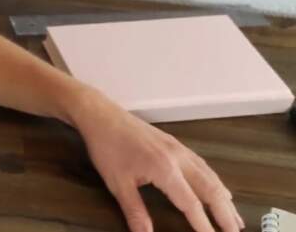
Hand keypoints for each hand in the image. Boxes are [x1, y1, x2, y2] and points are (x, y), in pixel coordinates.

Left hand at [68, 86, 244, 231]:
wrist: (101, 115)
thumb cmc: (107, 147)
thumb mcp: (117, 183)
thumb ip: (135, 211)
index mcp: (165, 169)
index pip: (192, 204)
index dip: (204, 226)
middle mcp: (178, 158)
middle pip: (210, 190)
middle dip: (225, 214)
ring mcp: (178, 148)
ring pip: (210, 176)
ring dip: (224, 197)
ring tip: (234, 217)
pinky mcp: (174, 143)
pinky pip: (202, 164)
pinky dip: (214, 180)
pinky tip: (217, 187)